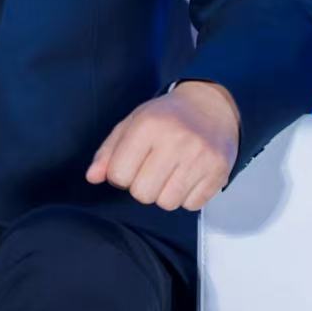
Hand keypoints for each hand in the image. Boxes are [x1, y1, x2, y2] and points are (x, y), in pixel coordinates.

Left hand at [84, 80, 239, 211]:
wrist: (212, 105)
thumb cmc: (166, 117)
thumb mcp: (132, 123)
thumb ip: (108, 152)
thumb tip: (92, 178)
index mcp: (149, 125)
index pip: (119, 175)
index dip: (120, 175)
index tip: (131, 164)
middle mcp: (176, 140)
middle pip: (143, 194)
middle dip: (142, 187)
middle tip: (151, 170)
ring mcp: (200, 157)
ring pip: (167, 203)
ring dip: (164, 194)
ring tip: (170, 173)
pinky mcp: (219, 171)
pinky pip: (192, 205)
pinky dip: (187, 196)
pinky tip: (188, 176)